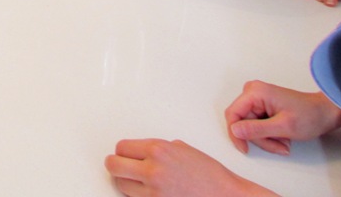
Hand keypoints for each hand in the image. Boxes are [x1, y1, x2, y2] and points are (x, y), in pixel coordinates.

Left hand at [105, 138, 275, 196]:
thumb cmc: (210, 175)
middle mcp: (153, 170)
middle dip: (117, 166)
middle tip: (123, 168)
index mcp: (159, 150)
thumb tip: (141, 153)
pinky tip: (149, 193)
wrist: (227, 196)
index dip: (123, 152)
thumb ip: (158, 149)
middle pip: (113, 166)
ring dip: (128, 184)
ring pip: (121, 186)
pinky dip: (139, 196)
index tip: (125, 155)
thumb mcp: (183, 149)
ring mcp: (154, 192)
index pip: (121, 147)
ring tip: (141, 183)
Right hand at [224, 80, 340, 154]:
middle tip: (280, 146)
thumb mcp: (284, 127)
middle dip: (260, 139)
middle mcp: (252, 92)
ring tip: (284, 142)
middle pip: (242, 123)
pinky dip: (268, 136)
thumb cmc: (309, 116)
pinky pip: (256, 125)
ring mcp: (257, 99)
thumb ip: (257, 129)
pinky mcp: (262, 106)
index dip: (236, 134)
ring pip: (249, 127)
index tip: (246, 149)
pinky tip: (282, 137)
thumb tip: (234, 130)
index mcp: (254, 92)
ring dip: (266, 139)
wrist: (325, 113)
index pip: (233, 114)